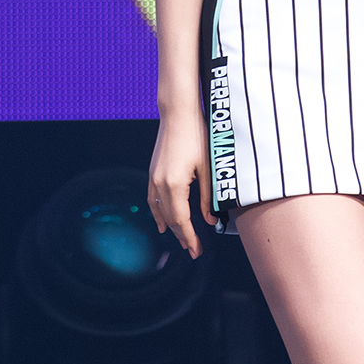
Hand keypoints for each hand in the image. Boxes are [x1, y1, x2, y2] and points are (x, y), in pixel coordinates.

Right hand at [148, 110, 215, 258]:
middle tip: (193, 250)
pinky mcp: (153, 172)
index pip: (181, 220)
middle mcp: (160, 184)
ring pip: (160, 211)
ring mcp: (154, 178)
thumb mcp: (207, 169)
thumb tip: (210, 220)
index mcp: (175, 185)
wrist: (178, 114)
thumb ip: (207, 197)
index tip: (196, 250)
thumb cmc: (196, 136)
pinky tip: (162, 221)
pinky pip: (153, 199)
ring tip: (180, 239)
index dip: (189, 237)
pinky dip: (158, 213)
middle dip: (182, 236)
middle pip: (170, 219)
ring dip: (170, 227)